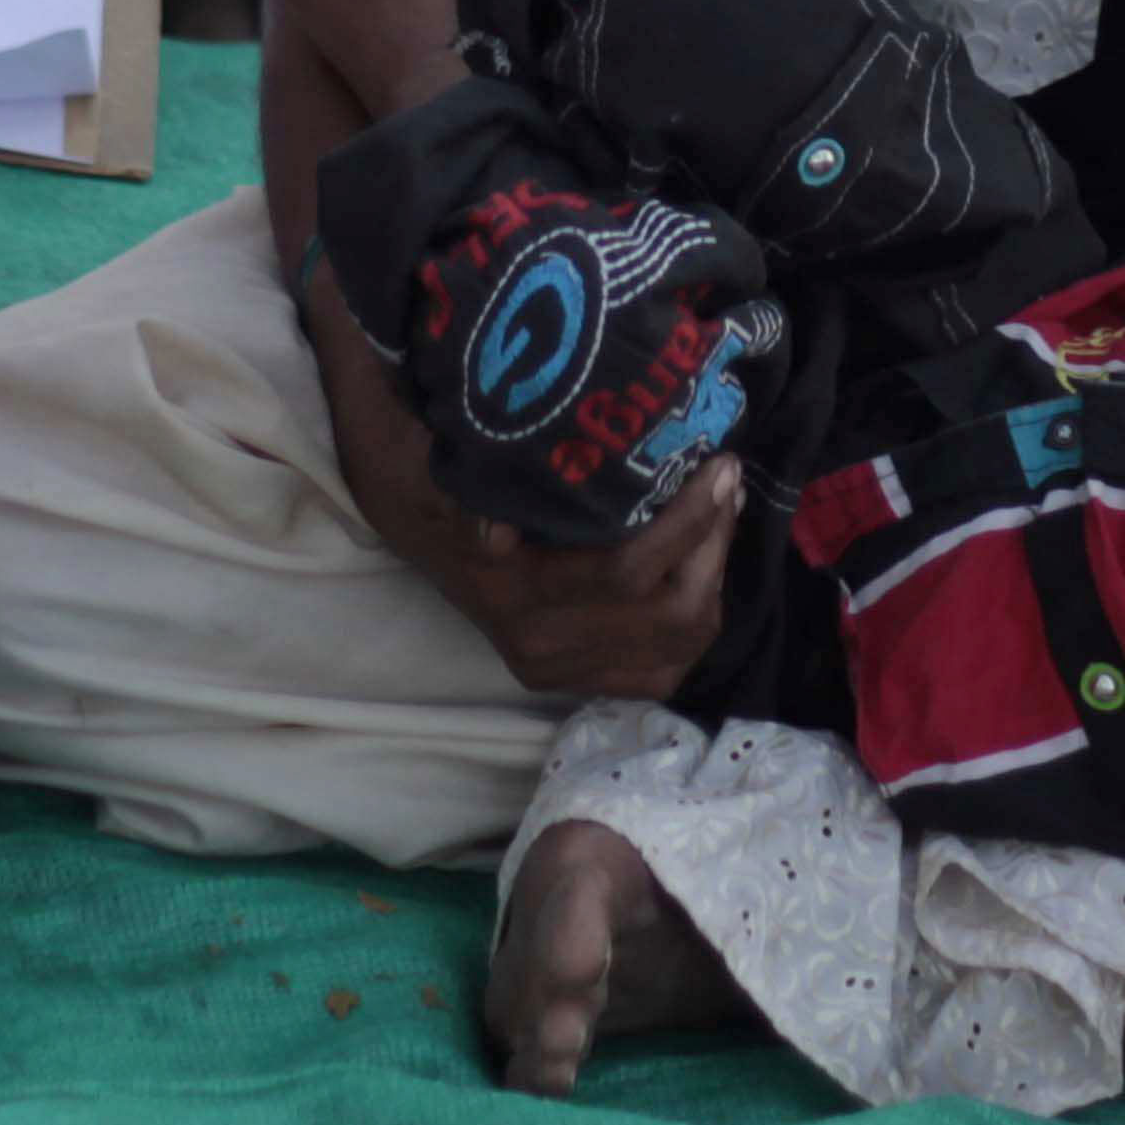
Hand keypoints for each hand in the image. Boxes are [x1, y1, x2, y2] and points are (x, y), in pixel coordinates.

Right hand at [310, 252, 739, 698]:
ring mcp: (561, 666)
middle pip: (671, 612)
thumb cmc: (424, 462)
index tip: (717, 459)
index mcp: (507, 591)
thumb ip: (453, 482)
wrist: (399, 504)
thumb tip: (494, 535)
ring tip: (718, 504)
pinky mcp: (580, 673)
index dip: (687, 522)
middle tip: (725, 473)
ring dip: (714, 572)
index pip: (626, 574)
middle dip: (713, 541)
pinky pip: (666, 667)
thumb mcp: (420, 451)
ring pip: (681, 641)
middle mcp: (537, 642)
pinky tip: (697, 555)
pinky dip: (696, 614)